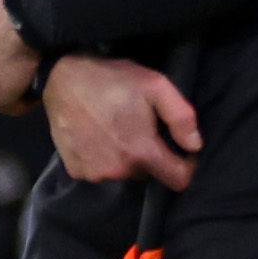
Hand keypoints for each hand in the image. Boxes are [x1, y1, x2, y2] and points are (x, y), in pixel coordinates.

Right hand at [43, 55, 201, 188]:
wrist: (62, 78)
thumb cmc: (112, 79)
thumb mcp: (156, 86)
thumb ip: (182, 117)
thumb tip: (195, 145)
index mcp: (141, 152)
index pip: (179, 180)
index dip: (186, 166)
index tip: (182, 151)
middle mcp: (118, 170)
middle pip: (149, 174)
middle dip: (151, 156)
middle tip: (141, 128)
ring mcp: (94, 173)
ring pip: (125, 173)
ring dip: (126, 158)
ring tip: (117, 130)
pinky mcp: (76, 170)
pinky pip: (101, 172)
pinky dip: (104, 159)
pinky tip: (98, 136)